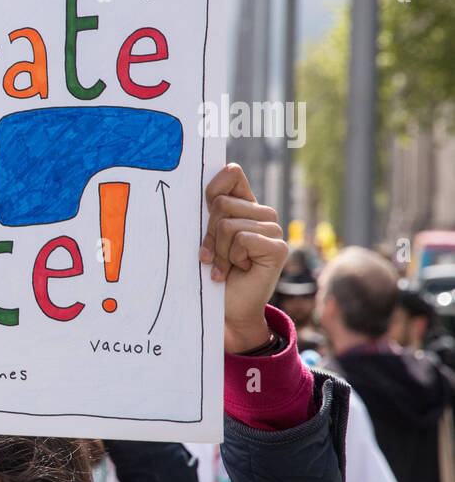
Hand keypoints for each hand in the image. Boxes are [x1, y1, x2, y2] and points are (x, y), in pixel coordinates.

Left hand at [198, 164, 287, 352]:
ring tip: (225, 266)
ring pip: (227, 224)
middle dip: (208, 234)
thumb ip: (209, 214)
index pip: (231, 174)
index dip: (212, 188)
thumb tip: (205, 192)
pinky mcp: (278, 247)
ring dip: (218, 251)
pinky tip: (238, 269)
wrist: (230, 308)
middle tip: (212, 255)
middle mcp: (262, 213)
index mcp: (244, 206)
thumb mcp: (206, 238)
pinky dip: (231, 258)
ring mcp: (274, 229)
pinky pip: (241, 239)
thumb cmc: (214, 272)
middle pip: (220, 203)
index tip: (203, 209)